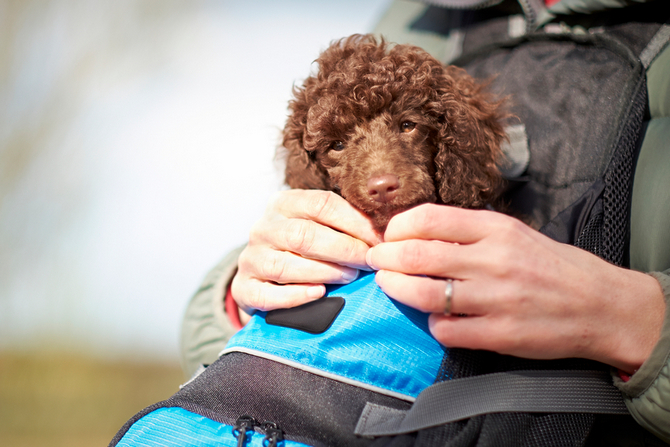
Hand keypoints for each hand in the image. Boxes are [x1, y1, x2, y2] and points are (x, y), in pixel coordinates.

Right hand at [231, 189, 379, 316]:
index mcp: (283, 203)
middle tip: (368, 261)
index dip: (354, 221)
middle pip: (304, 235)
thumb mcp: (319, 226)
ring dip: (324, 271)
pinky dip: (296, 296)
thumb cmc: (303, 250)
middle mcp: (262, 228)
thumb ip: (344, 223)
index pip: (321, 204)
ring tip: (350, 277)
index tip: (379, 239)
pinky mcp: (243, 289)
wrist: (263, 279)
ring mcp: (250, 259)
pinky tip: (319, 294)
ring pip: (286, 265)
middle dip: (343, 249)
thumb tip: (384, 229)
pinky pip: (268, 296)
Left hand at [366, 204, 664, 373]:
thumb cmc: (552, 266)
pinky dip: (432, 323)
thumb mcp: (514, 233)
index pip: (428, 218)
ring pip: (424, 294)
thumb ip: (469, 230)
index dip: (397, 227)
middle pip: (416, 256)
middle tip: (376, 261)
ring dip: (397, 289)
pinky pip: (446, 329)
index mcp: (496, 228)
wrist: (601, 305)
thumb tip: (416, 232)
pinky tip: (436, 317)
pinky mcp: (499, 334)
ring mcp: (496, 299)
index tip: (388, 235)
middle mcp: (494, 260)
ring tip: (389, 285)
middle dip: (385, 259)